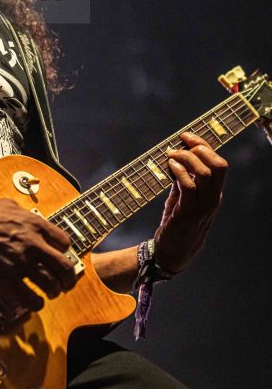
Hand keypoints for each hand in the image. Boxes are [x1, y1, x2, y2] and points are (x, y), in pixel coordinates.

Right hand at [0, 197, 79, 302]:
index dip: (64, 253)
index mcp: (34, 224)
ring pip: (51, 284)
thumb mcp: (7, 205)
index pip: (64, 242)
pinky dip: (36, 303)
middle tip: (65, 284)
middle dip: (68, 279)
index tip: (59, 259)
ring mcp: (20, 262)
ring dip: (53, 291)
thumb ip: (25, 215)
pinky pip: (30, 298)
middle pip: (64, 266)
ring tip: (49, 293)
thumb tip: (32, 222)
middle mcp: (32, 242)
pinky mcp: (5, 278)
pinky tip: (33, 302)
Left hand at [154, 132, 227, 273]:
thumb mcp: (183, 197)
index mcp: (214, 193)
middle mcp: (214, 199)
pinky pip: (189, 187)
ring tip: (171, 155)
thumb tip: (176, 156)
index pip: (218, 163)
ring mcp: (203, 207)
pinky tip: (170, 167)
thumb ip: (183, 179)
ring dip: (186, 159)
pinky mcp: (188, 214)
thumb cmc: (178, 223)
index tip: (185, 136)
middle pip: (219, 165)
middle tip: (180, 144)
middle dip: (200, 148)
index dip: (204, 146)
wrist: (174, 253)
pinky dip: (179, 173)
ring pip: (205, 174)